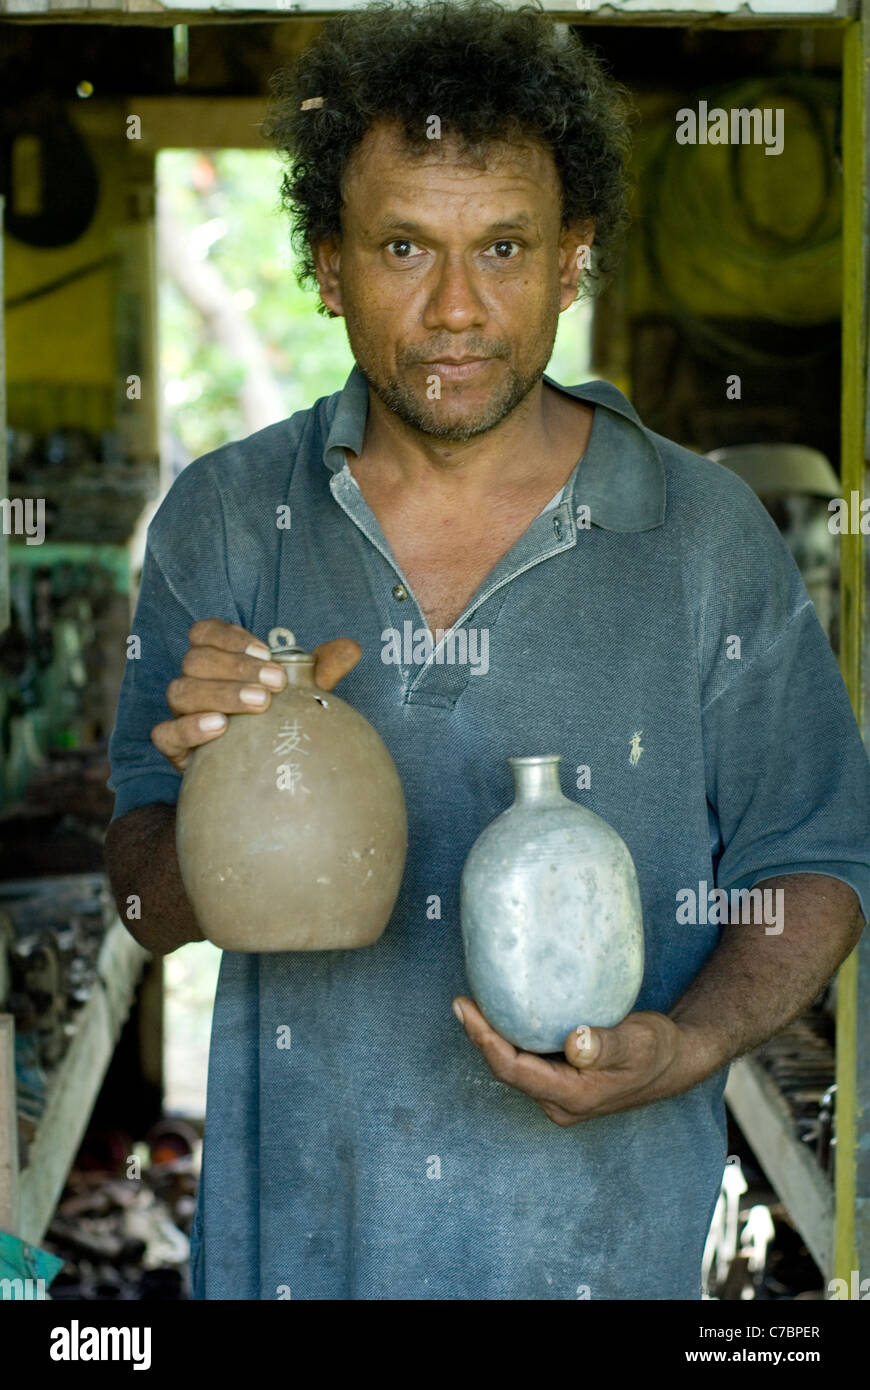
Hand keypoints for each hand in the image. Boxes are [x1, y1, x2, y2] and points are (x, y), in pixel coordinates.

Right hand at [151, 618, 362, 772]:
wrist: (262, 773)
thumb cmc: (277, 722)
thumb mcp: (300, 695)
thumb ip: (321, 670)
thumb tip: (351, 649)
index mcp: (217, 661)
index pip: (205, 632)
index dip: (230, 637)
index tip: (266, 651)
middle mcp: (194, 683)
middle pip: (195, 660)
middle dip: (237, 667)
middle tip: (275, 684)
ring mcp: (181, 714)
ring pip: (180, 691)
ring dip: (221, 693)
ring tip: (258, 705)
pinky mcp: (176, 748)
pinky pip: (165, 733)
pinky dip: (190, 727)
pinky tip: (221, 728)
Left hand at [451, 996, 706, 1124]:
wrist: (676, 1062)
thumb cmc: (657, 1050)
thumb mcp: (638, 1042)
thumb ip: (606, 1044)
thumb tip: (575, 1043)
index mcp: (573, 1097)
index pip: (513, 1070)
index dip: (484, 1040)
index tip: (465, 1008)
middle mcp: (561, 1103)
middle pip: (506, 1071)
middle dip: (481, 1038)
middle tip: (461, 1002)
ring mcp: (561, 1096)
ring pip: (514, 1068)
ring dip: (492, 1039)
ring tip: (473, 1004)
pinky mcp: (563, 1084)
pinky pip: (527, 1062)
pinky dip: (510, 1039)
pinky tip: (502, 1014)